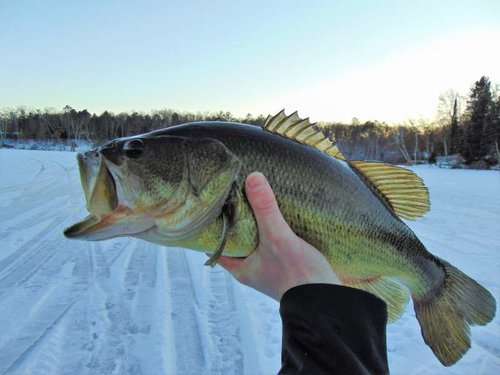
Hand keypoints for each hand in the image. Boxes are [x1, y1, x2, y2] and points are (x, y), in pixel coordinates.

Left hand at [218, 172, 340, 300]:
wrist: (327, 301)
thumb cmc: (298, 276)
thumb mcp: (278, 237)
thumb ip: (265, 209)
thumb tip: (252, 177)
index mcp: (240, 268)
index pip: (215, 245)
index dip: (212, 226)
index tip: (212, 205)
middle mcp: (251, 268)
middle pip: (236, 240)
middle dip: (235, 220)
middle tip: (233, 196)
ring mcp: (268, 268)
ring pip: (255, 241)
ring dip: (255, 223)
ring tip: (254, 200)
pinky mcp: (286, 264)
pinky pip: (272, 242)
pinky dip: (271, 229)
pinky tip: (277, 215)